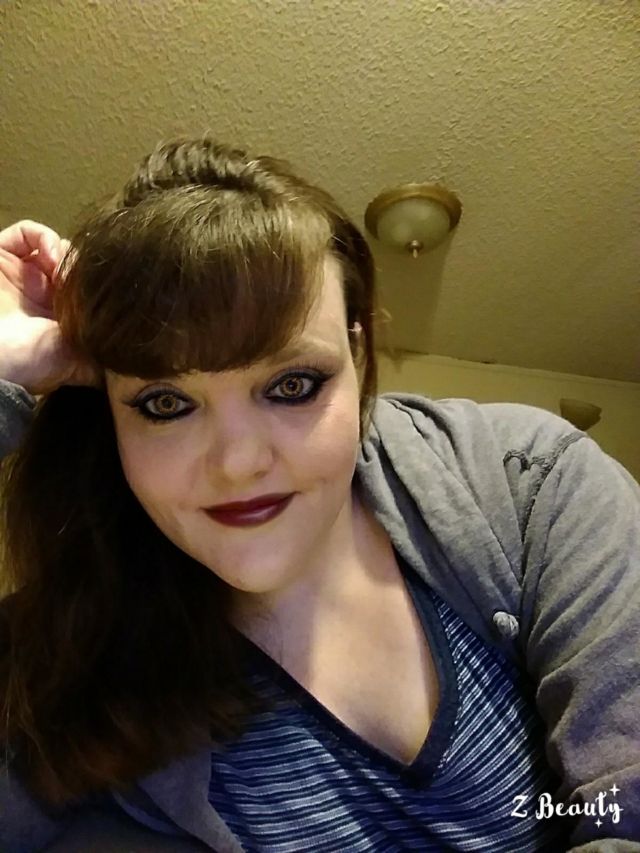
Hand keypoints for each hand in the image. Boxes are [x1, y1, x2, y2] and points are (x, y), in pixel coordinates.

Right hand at [0, 220, 98, 394]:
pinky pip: (27, 232)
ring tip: (68, 271)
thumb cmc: (37, 362)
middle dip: (87, 266)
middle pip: (75, 261)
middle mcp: (43, 290)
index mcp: (63, 312)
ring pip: (56, 245)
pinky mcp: (1, 254)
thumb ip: (108, 357)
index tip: (109, 290)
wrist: (0, 358)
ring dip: (68, 253)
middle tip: (90, 279)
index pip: (90, 284)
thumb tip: (141, 360)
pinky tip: (52, 259)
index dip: (101, 281)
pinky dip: (45, 238)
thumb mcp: (84, 365)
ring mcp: (22, 271)